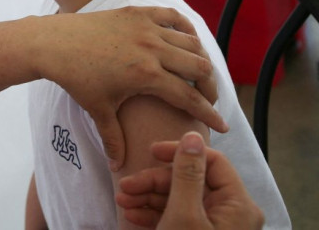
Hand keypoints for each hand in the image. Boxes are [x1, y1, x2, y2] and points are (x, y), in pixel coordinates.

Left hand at [30, 6, 226, 169]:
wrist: (54, 44)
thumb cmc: (76, 78)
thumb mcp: (97, 110)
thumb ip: (113, 139)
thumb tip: (118, 167)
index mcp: (147, 75)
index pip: (189, 98)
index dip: (209, 114)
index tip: (222, 126)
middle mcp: (153, 48)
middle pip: (199, 68)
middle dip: (210, 87)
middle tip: (207, 99)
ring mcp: (146, 27)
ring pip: (190, 42)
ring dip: (199, 58)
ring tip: (198, 74)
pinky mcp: (137, 12)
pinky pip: (173, 17)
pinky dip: (185, 28)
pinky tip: (187, 40)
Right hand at [115, 132, 263, 228]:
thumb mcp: (184, 214)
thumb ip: (187, 174)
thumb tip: (192, 137)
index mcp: (237, 205)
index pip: (211, 162)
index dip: (180, 152)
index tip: (150, 151)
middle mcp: (228, 214)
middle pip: (189, 180)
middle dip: (154, 182)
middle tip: (126, 185)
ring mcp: (211, 227)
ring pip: (178, 199)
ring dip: (147, 197)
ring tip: (122, 199)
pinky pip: (175, 217)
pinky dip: (152, 214)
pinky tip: (131, 215)